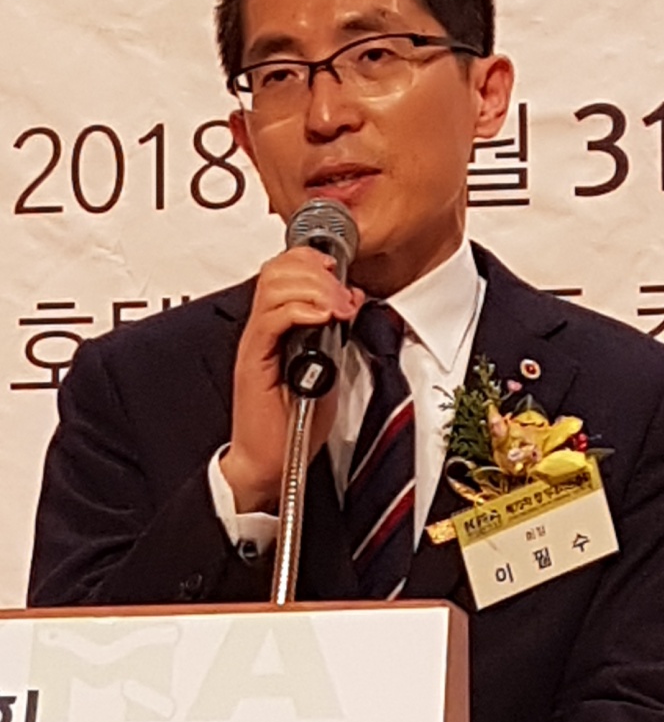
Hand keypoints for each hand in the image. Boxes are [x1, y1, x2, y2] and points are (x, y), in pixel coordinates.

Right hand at [221, 246, 363, 512]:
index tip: (339, 269)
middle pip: (277, 270)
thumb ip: (336, 333)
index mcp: (277, 326)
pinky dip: (300, 309)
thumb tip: (350, 300)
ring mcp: (257, 342)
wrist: (271, 462)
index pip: (283, 270)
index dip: (311, 259)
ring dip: (314, 288)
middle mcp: (262, 329)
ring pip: (274, 287)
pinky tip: (322, 317)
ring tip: (336, 307)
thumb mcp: (328, 368)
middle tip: (343, 294)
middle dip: (318, 272)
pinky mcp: (254, 360)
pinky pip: (271, 319)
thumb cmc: (294, 423)